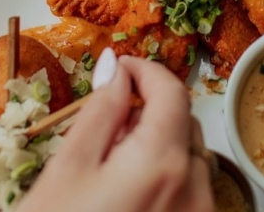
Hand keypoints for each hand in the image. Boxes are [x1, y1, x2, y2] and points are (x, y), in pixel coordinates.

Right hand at [18, 50, 213, 211]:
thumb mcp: (67, 169)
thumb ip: (100, 110)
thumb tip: (115, 67)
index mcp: (164, 161)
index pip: (171, 89)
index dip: (144, 69)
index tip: (118, 67)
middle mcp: (196, 190)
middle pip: (184, 122)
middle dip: (151, 108)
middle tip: (107, 117)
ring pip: (189, 159)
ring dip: (159, 145)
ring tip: (111, 163)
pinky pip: (189, 194)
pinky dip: (166, 180)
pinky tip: (127, 195)